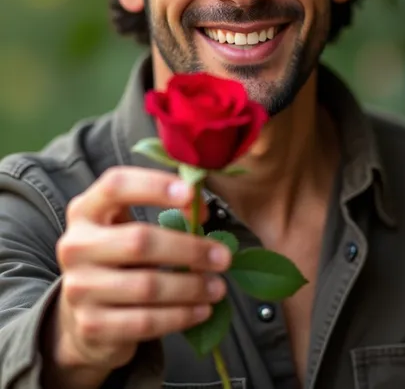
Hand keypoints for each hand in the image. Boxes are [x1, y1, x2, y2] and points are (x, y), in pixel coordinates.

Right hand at [54, 167, 230, 372]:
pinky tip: (201, 310)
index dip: (154, 186)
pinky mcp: (91, 326)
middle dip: (189, 249)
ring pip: (147, 285)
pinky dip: (180, 316)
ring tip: (218, 287)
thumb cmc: (118, 257)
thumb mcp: (126, 225)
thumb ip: (158, 211)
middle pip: (139, 241)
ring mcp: (79, 288)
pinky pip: (145, 322)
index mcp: (85, 210)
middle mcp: (76, 246)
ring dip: (191, 287)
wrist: (83, 315)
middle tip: (223, 256)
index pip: (116, 185)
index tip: (192, 194)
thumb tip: (201, 209)